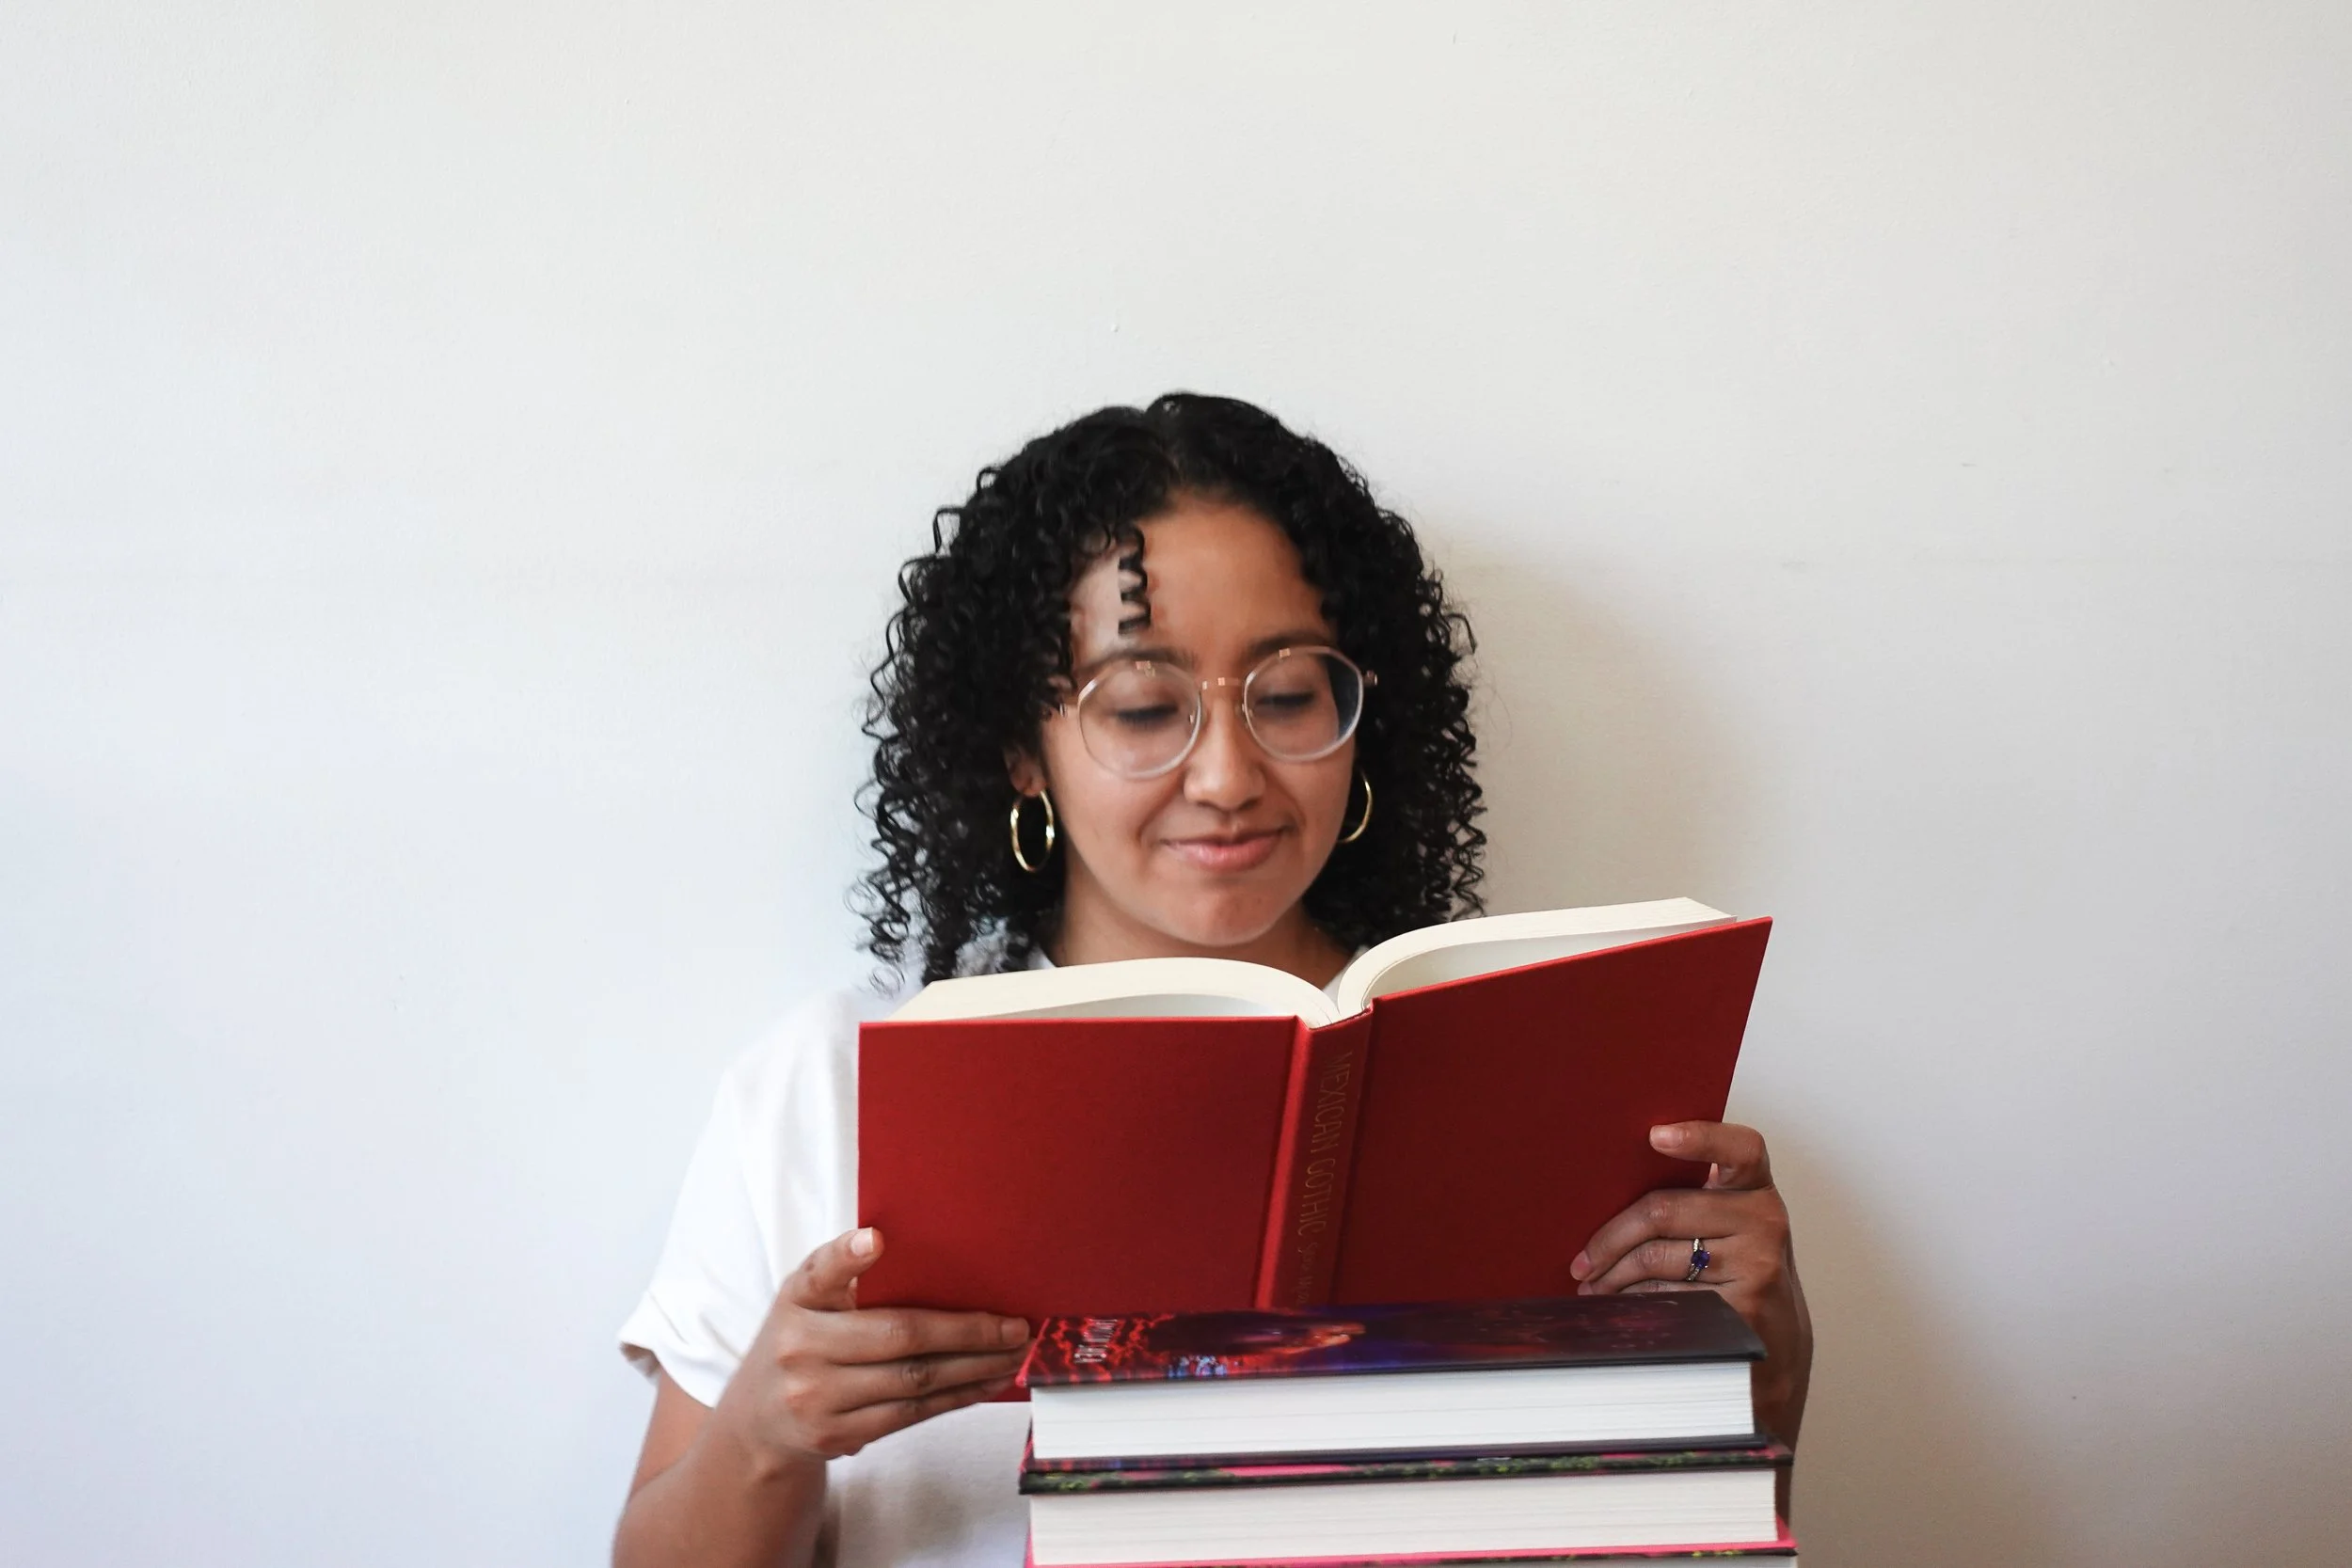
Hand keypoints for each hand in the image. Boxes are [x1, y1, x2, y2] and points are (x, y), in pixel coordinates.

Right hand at [711, 1227, 1031, 1468]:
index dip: (848, 1256)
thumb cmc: (799, 1342)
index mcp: (797, 1300)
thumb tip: (907, 1250)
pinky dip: (956, 1397)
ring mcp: (818, 1398)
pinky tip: (986, 1382)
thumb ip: (844, 1274)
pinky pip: (911, 1416)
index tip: (876, 1241)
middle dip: (966, 1332)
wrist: (757, 1421)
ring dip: (974, 1368)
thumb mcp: (805, 1300)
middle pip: (897, 1337)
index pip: (821, 1272)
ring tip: (1014, 1354)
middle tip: (1014, 1325)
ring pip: (913, 1382)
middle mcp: (801, 1348)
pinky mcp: (838, 1435)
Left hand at [1570, 1122, 1812, 1444]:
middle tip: (1583, 1261)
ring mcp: (1757, 1264)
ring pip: (1655, 1258)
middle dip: (1609, 1239)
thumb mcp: (1729, 1223)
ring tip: (1595, 1285)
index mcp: (1755, 1187)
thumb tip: (1608, 1189)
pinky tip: (1621, 1305)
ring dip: (1613, 1276)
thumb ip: (1692, 1195)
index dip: (1698, 1136)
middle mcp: (1764, 1219)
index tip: (1656, 1135)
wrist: (1778, 1336)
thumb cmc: (1737, 1268)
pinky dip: (1633, 1303)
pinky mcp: (1743, 1307)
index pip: (1738, 1148)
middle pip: (1662, 1211)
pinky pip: (1665, 1297)